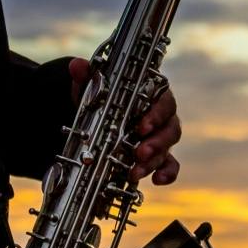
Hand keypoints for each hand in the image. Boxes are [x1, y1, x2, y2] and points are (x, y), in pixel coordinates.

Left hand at [68, 58, 181, 184]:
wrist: (96, 113)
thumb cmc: (102, 95)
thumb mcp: (92, 85)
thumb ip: (88, 75)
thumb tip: (77, 66)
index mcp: (152, 95)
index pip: (164, 102)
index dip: (156, 115)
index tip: (142, 127)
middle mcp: (160, 116)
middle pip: (170, 128)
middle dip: (156, 143)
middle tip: (138, 153)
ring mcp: (159, 137)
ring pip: (167, 149)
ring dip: (154, 161)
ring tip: (134, 172)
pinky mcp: (156, 155)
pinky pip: (170, 164)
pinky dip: (167, 173)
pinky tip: (157, 181)